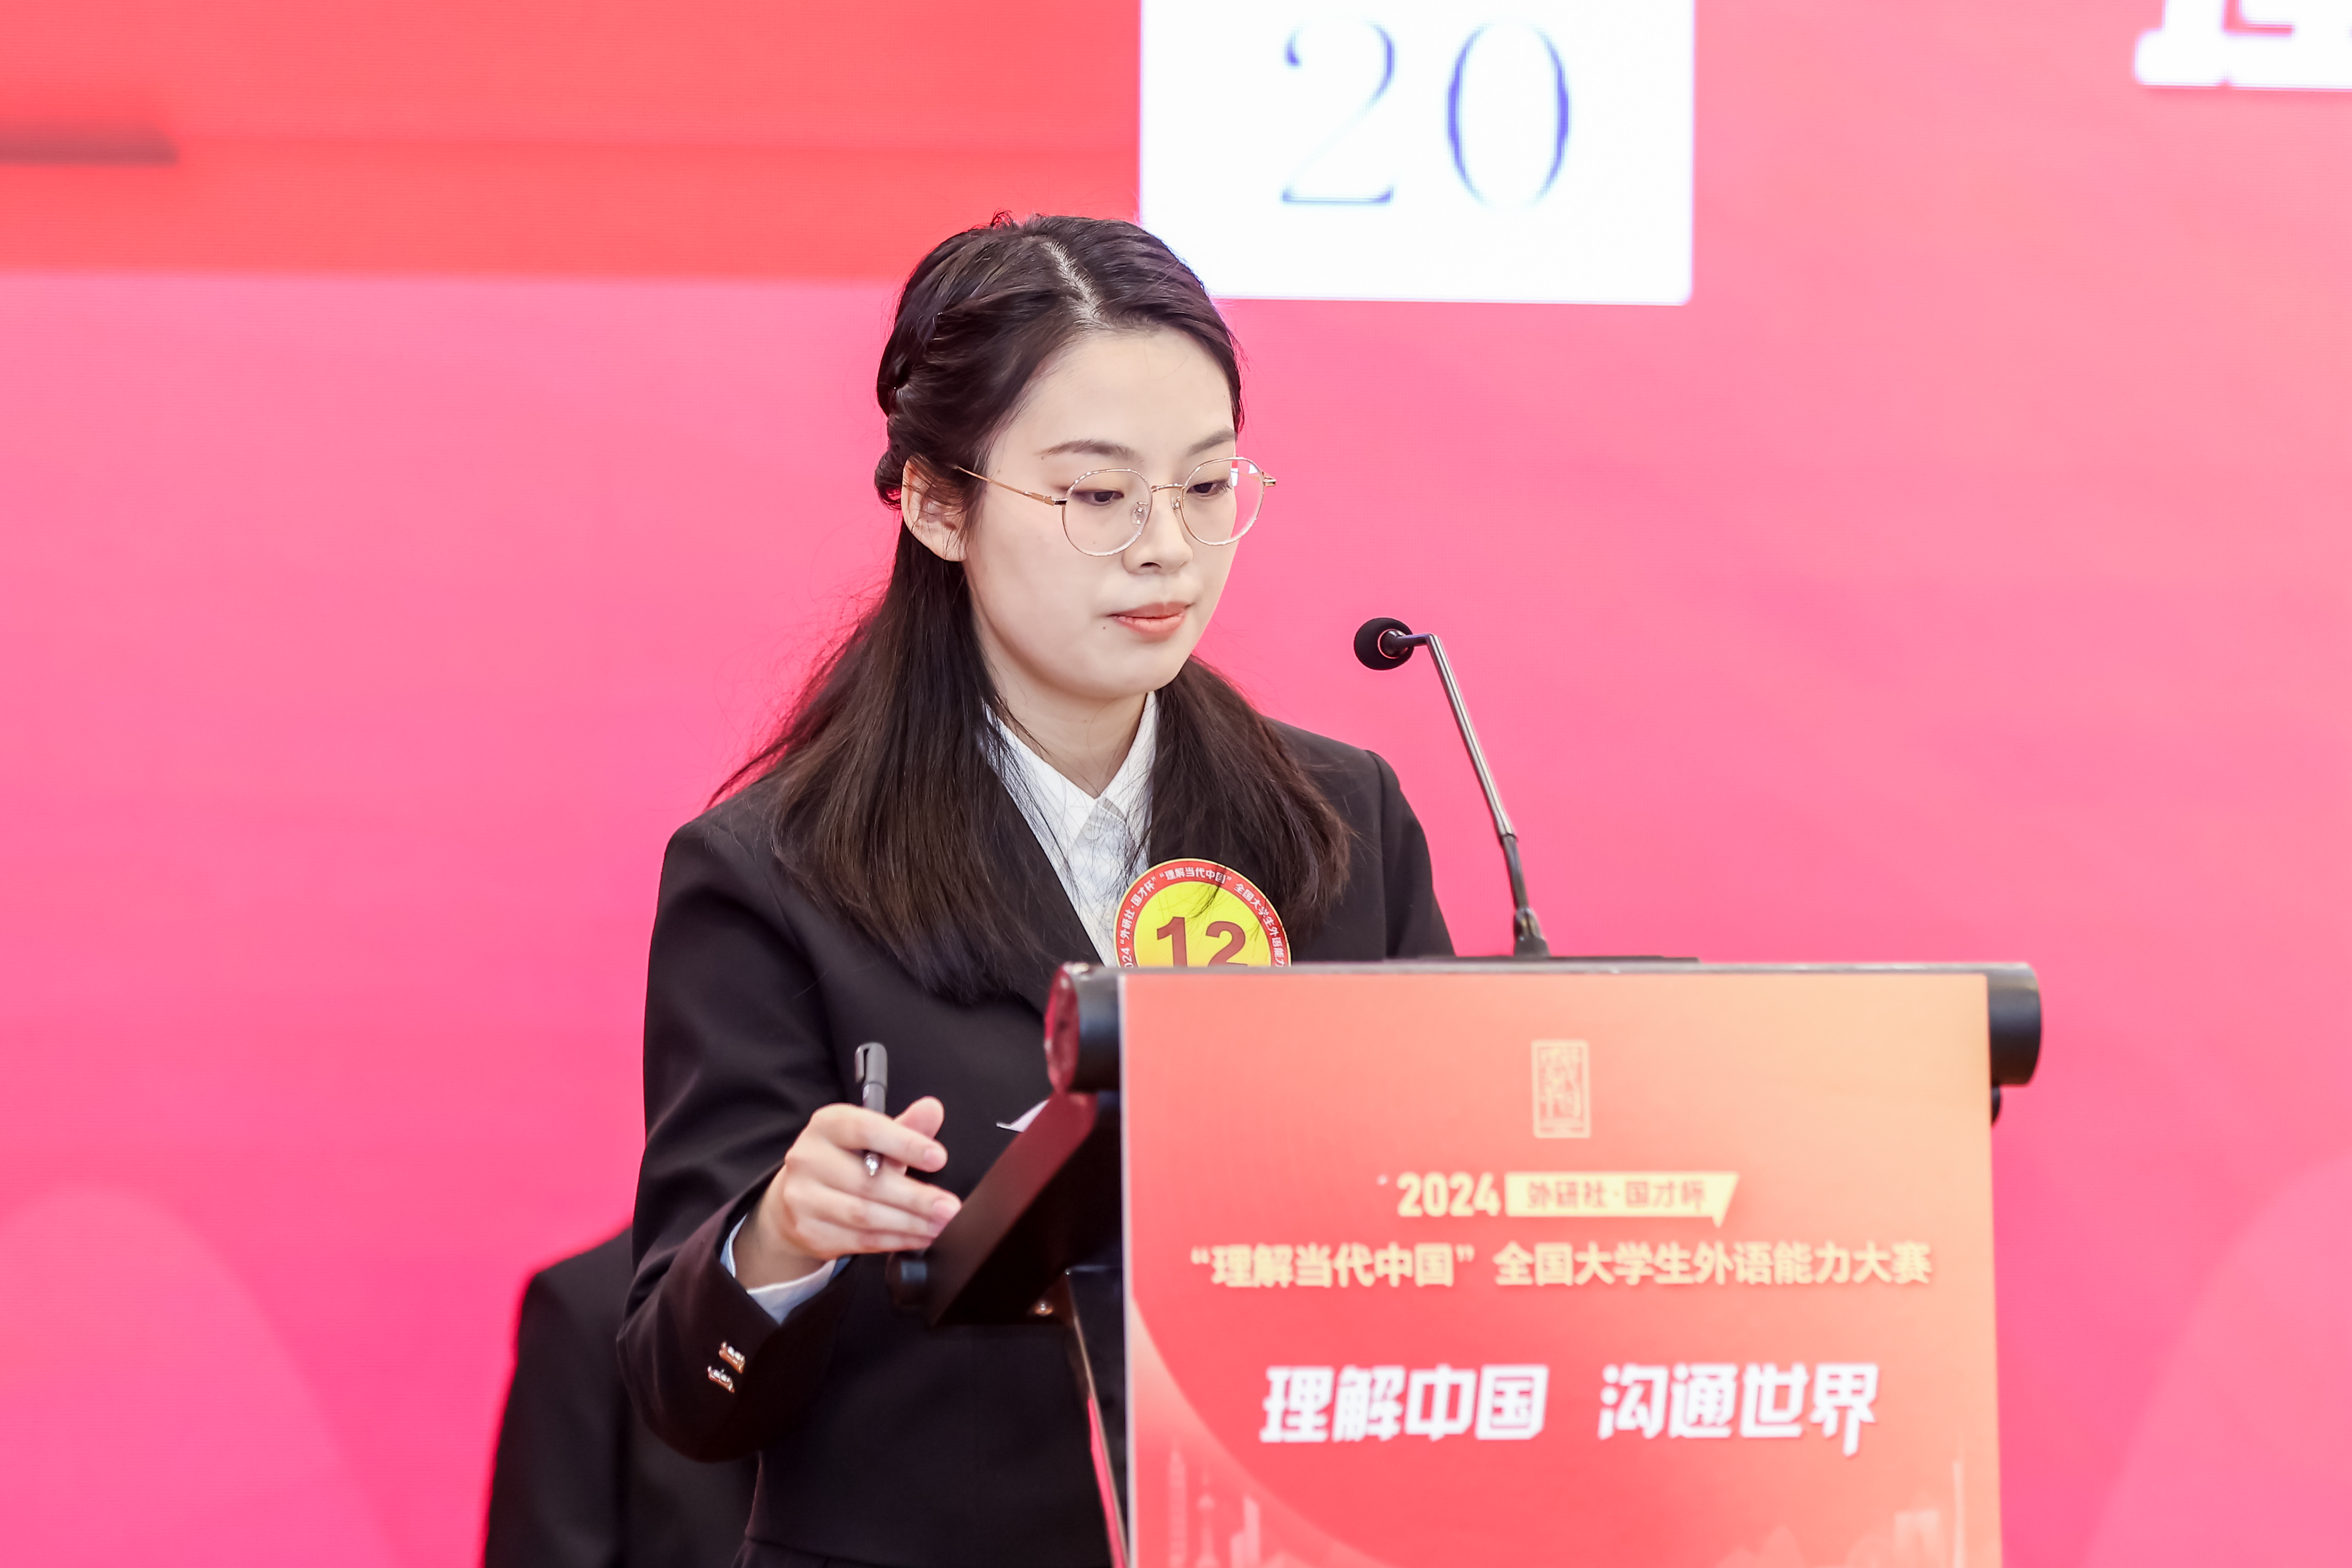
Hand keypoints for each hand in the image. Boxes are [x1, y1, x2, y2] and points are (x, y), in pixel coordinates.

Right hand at [736, 1097, 960, 1287]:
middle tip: (949, 1207)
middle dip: (916, 1197)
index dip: (905, 1144)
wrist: (797, 1197)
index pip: (867, 1130)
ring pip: (865, 1215)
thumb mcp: (871, 1138)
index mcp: (827, 1126)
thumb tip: (932, 1110)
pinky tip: (919, 1238)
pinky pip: (860, 1240)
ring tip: (941, 1225)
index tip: (938, 1158)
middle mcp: (808, 1158)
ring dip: (910, 1224)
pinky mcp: (809, 1231)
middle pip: (868, 1181)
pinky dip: (895, 1241)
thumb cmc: (843, 1161)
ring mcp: (804, 1198)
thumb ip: (905, 1127)